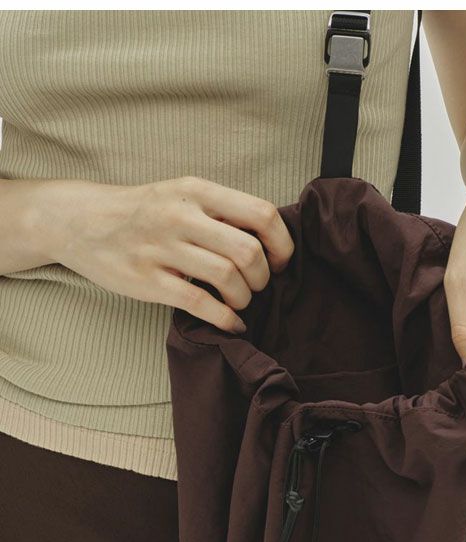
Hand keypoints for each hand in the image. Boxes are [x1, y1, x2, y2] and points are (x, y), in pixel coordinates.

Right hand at [40, 176, 294, 332]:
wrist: (82, 221)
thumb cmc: (143, 211)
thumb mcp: (182, 194)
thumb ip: (221, 211)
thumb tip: (270, 238)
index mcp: (197, 191)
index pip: (261, 214)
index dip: (281, 244)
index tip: (279, 262)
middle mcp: (181, 216)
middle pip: (248, 251)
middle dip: (263, 277)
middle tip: (257, 286)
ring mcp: (163, 249)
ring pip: (227, 278)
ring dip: (244, 298)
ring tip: (239, 302)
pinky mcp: (148, 281)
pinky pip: (201, 304)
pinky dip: (225, 319)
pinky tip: (231, 324)